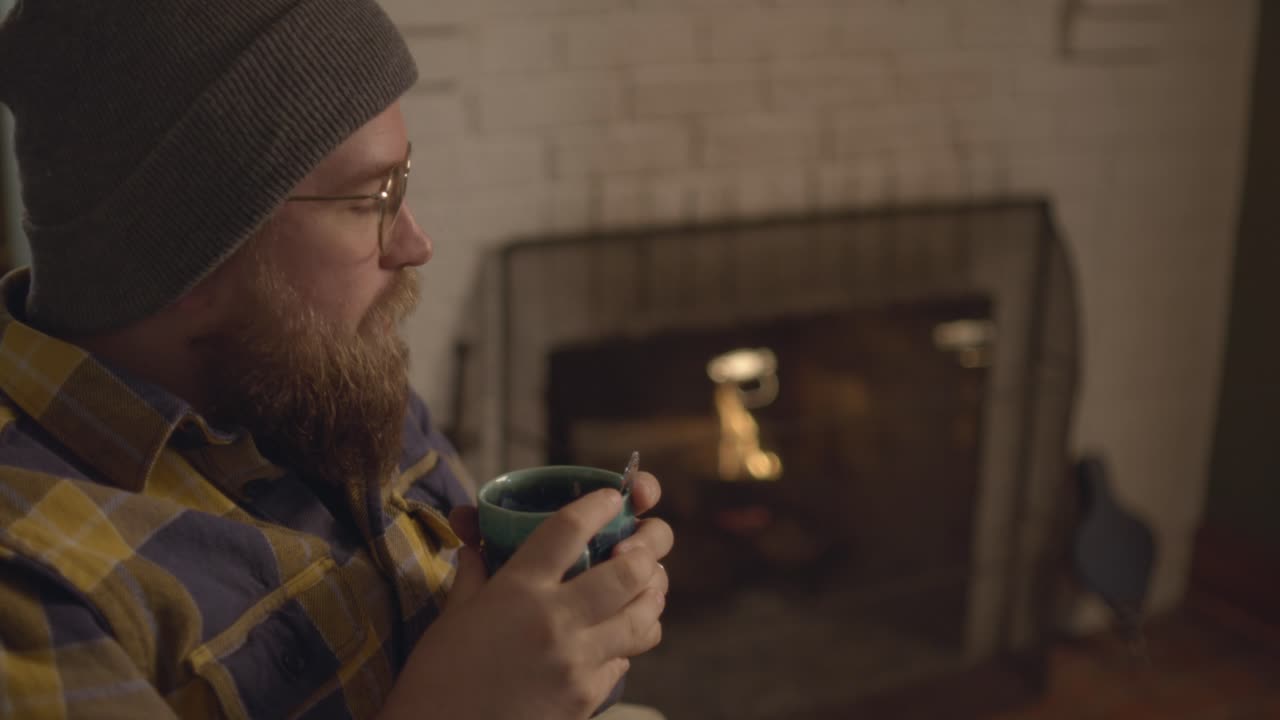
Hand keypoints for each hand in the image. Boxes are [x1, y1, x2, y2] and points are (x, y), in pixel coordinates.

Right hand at [380, 474, 673, 719]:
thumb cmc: (436, 678)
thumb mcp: (451, 617)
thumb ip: (473, 575)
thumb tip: (475, 545)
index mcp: (518, 590)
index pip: (569, 530)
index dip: (598, 505)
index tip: (612, 497)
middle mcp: (555, 620)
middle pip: (628, 571)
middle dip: (648, 549)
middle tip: (648, 541)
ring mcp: (577, 662)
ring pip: (643, 618)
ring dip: (650, 597)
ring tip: (648, 586)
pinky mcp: (587, 698)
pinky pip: (624, 661)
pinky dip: (627, 644)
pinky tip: (619, 636)